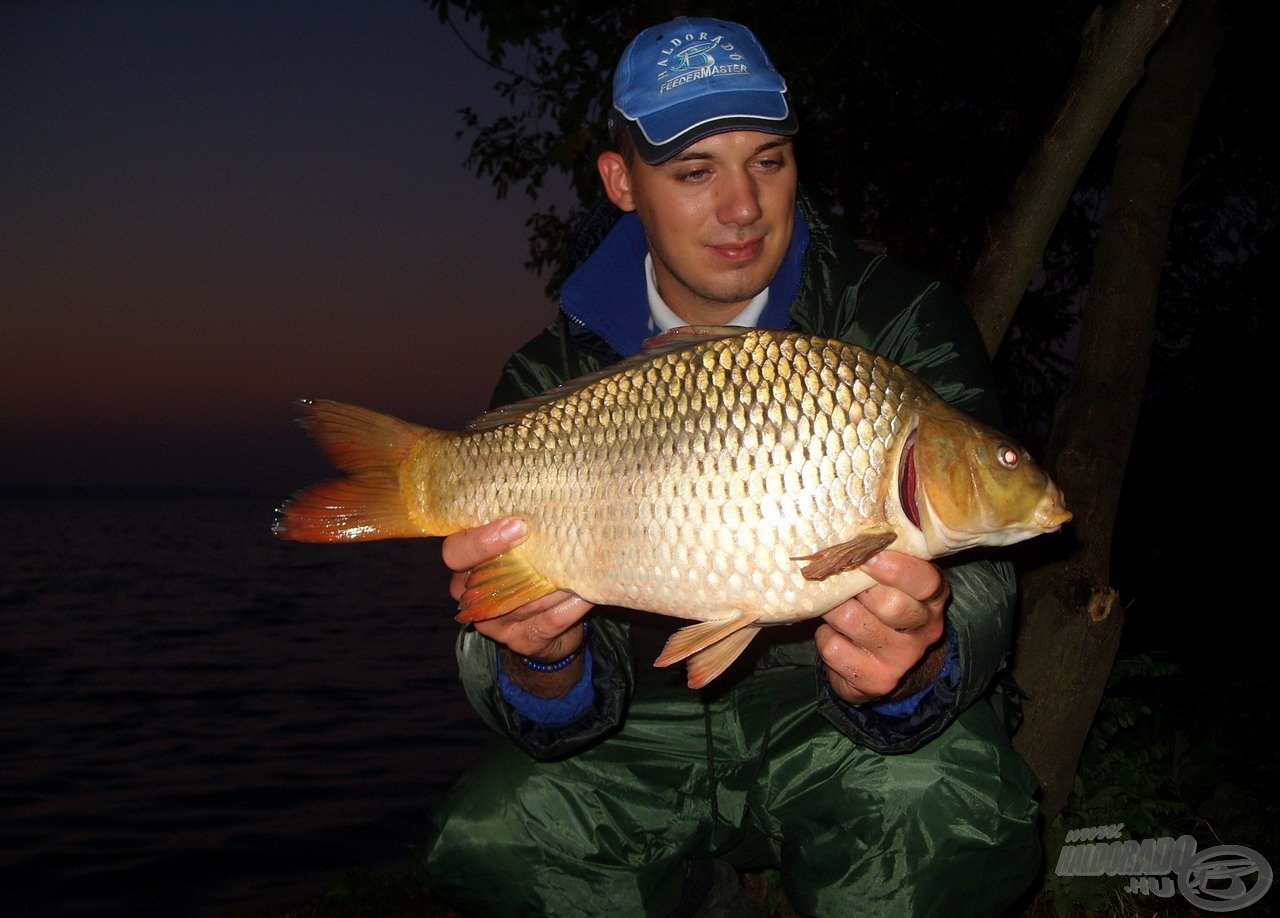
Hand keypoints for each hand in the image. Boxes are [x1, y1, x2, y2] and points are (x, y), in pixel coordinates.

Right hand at [441, 516, 592, 663]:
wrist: (550, 623)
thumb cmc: (533, 566)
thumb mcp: (520, 543)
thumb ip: (523, 525)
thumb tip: (549, 493)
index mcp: (465, 563)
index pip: (455, 551)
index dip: (482, 541)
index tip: (519, 526)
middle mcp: (471, 595)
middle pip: (488, 580)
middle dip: (527, 563)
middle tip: (557, 547)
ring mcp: (493, 623)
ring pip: (525, 600)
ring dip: (557, 583)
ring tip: (582, 566)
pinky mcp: (521, 640)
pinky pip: (549, 620)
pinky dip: (571, 605)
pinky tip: (586, 593)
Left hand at [816, 550, 949, 705]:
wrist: (886, 664)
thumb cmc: (884, 607)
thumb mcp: (895, 583)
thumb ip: (882, 561)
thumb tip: (847, 540)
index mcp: (933, 598)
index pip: (925, 581)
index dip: (895, 568)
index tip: (867, 556)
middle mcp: (925, 631)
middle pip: (890, 604)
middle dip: (855, 588)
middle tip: (839, 579)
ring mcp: (901, 659)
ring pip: (851, 620)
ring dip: (832, 609)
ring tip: (834, 605)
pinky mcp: (875, 681)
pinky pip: (834, 648)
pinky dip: (825, 637)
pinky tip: (835, 635)